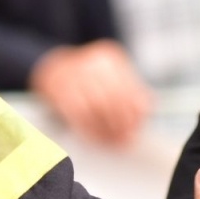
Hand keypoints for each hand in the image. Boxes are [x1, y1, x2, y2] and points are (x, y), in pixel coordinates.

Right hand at [28, 40, 151, 146]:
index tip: (136, 130)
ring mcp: (74, 73)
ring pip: (96, 107)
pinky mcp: (58, 88)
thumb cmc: (88, 79)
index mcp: (109, 57)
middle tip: (125, 140)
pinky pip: (78, 113)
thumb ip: (129, 90)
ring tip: (112, 141)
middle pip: (113, 98)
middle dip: (121, 124)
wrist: (53, 68)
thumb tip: (146, 108)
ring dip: (106, 129)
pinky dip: (89, 128)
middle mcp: (92, 61)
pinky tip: (95, 137)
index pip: (129, 88)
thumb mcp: (110, 76)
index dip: (135, 113)